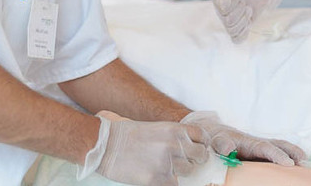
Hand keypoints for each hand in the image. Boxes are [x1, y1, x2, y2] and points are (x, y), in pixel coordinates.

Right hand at [80, 112, 209, 185]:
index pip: (203, 137)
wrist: (107, 145)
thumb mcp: (157, 128)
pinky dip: (170, 182)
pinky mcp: (157, 178)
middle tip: (186, 161)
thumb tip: (189, 149)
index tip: (199, 149)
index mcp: (175, 129)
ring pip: (190, 172)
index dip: (203, 144)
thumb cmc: (129, 135)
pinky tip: (161, 178)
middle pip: (201, 156)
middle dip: (195, 160)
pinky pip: (175, 185)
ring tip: (169, 169)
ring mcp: (167, 162)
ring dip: (182, 172)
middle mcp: (175, 144)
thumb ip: (174, 137)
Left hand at [181, 111, 308, 166]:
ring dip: (295, 155)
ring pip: (282, 148)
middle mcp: (258, 143)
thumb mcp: (215, 141)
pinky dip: (290, 158)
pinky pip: (278, 154)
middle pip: (280, 145)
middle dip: (294, 153)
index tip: (288, 164)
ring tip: (309, 166)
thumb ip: (221, 144)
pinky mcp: (262, 154)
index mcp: (249, 142)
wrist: (213, 135)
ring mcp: (262, 148)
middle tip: (306, 164)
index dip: (277, 155)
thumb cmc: (214, 140)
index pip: (266, 147)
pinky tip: (298, 168)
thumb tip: (228, 148)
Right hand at [211, 0, 285, 42]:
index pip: (221, 7)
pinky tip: (249, 22)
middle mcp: (221, 9)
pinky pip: (237, 39)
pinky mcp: (241, 26)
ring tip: (248, 8)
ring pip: (232, 30)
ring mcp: (230, 19)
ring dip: (244, 20)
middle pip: (227, 20)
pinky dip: (243, 33)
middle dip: (240, 9)